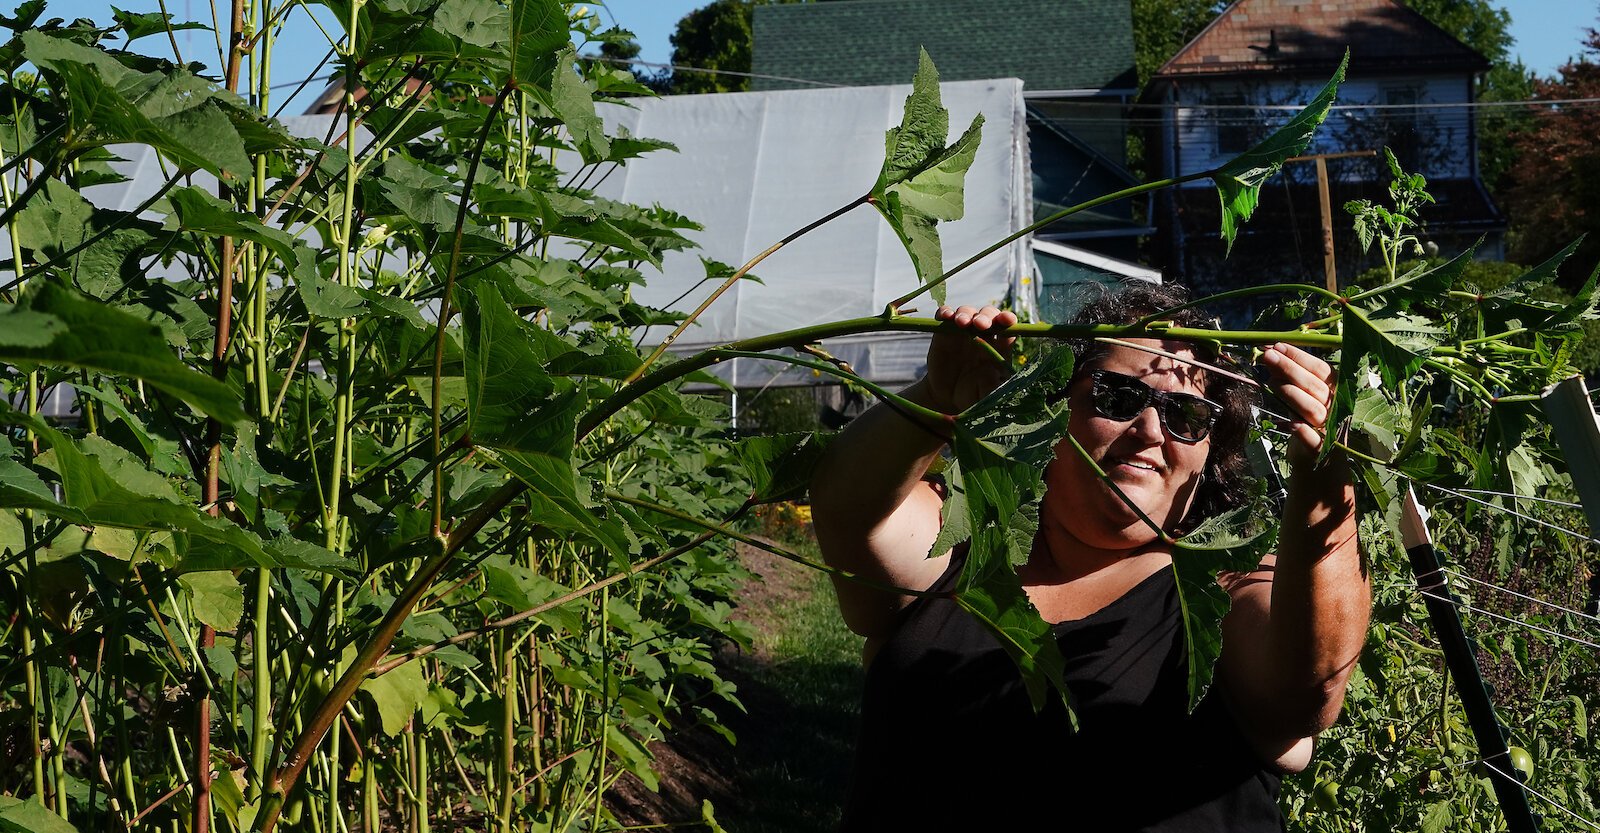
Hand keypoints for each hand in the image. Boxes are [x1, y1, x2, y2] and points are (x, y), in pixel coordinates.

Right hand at [921, 305, 1015, 413]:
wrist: (946, 397)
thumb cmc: (973, 396)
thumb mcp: (984, 396)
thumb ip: (991, 388)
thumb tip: (993, 375)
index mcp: (1000, 347)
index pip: (1008, 328)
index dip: (1008, 320)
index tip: (1006, 320)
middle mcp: (984, 335)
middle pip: (989, 315)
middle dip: (986, 316)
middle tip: (980, 325)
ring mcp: (963, 331)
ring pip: (968, 312)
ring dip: (966, 314)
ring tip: (961, 323)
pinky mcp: (944, 332)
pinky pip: (945, 316)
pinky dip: (945, 312)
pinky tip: (945, 317)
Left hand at [1258, 343, 1335, 465]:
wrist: (1321, 466)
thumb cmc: (1310, 425)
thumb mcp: (1303, 399)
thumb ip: (1292, 380)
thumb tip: (1271, 355)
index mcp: (1336, 393)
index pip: (1322, 370)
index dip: (1300, 357)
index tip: (1278, 346)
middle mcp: (1335, 409)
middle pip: (1315, 386)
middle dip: (1290, 369)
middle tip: (1268, 356)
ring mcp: (1329, 431)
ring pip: (1314, 409)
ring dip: (1293, 395)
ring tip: (1271, 382)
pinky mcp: (1319, 451)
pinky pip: (1314, 441)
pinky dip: (1304, 432)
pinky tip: (1292, 425)